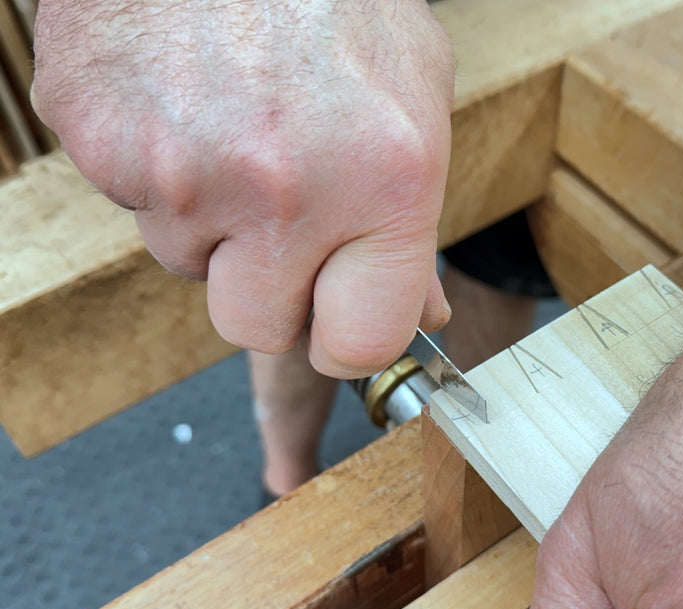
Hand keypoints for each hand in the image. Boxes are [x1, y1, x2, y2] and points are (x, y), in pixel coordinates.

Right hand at [31, 0, 454, 376]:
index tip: (336, 320)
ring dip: (210, 219)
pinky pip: (132, 205)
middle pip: (255, 326)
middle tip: (279, 215)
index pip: (358, 344)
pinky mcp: (103, 147)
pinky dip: (157, 171)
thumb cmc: (334, 0)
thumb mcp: (412, 105)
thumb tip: (422, 315)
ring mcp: (184, 174)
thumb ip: (412, 227)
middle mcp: (285, 193)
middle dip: (268, 286)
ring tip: (233, 129)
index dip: (344, 338)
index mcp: (383, 185)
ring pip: (186, 261)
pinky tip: (186, 106)